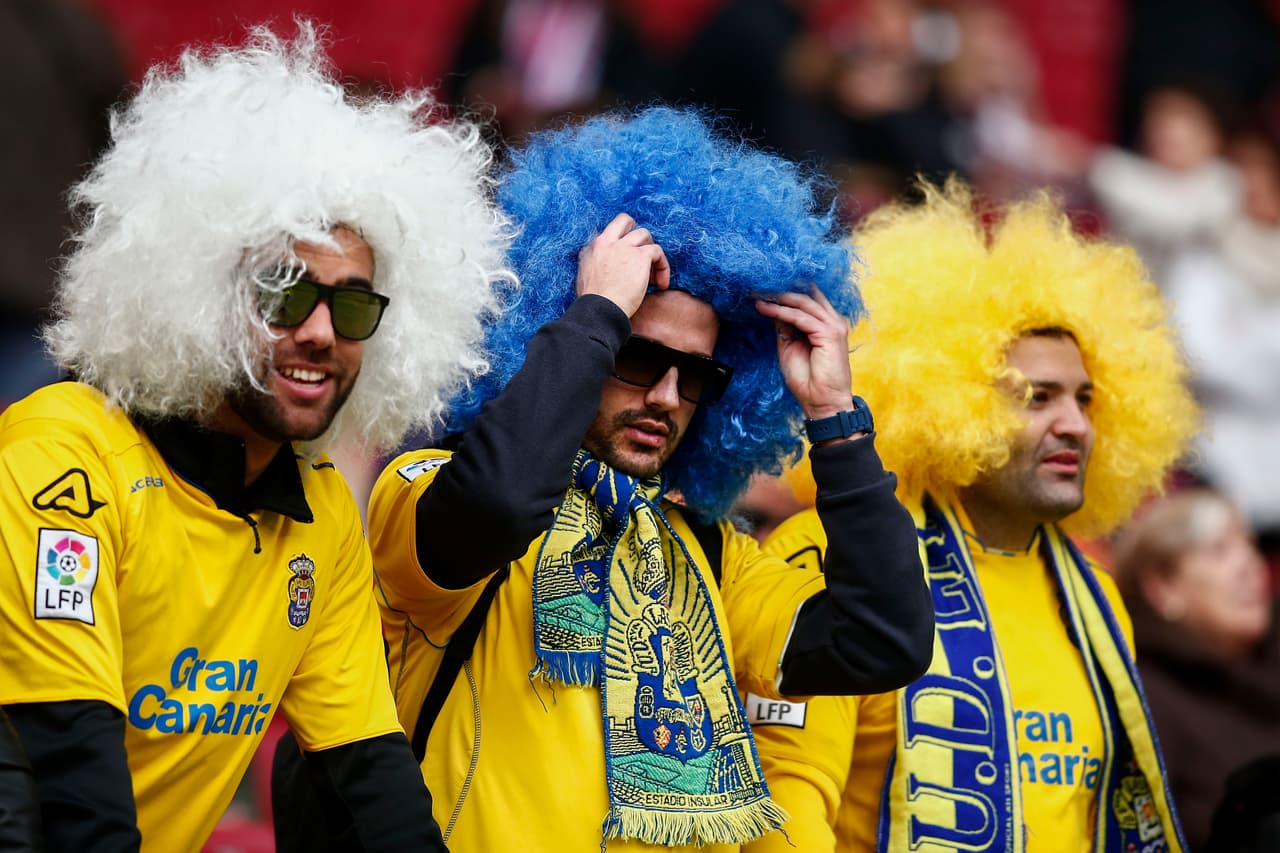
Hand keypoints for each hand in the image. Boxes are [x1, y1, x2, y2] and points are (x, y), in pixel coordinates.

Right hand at [576, 213, 670, 317]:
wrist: (600, 310)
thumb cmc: (593, 304)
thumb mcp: (584, 278)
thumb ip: (595, 266)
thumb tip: (606, 270)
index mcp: (592, 248)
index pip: (610, 233)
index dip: (621, 244)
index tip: (626, 262)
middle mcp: (606, 242)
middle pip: (625, 221)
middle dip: (636, 235)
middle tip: (643, 256)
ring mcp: (624, 246)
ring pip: (644, 234)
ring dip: (650, 252)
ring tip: (652, 275)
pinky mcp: (640, 255)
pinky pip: (657, 251)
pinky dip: (662, 267)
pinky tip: (661, 284)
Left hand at [755, 288, 852, 420]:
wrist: (823, 402)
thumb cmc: (809, 380)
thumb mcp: (790, 347)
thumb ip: (785, 328)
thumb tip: (775, 311)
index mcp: (826, 324)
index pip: (808, 298)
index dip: (786, 292)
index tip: (763, 290)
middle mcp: (832, 321)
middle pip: (807, 295)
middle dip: (781, 290)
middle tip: (758, 287)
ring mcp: (833, 326)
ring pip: (803, 303)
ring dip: (778, 298)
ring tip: (758, 295)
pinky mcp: (829, 333)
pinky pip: (800, 317)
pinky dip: (781, 312)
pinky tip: (765, 308)